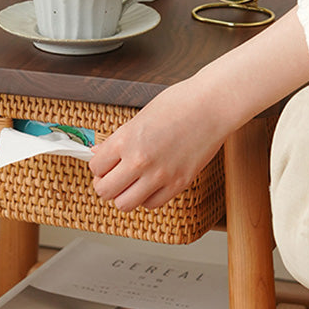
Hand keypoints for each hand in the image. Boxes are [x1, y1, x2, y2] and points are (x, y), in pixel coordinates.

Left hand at [89, 7, 308, 213]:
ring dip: (123, 196)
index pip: (95, 167)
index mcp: (126, 140)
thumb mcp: (140, 117)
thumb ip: (118, 139)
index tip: (103, 165)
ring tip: (130, 185)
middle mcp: (140, 161)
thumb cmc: (180, 103)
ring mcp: (160, 175)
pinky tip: (150, 186)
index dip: (97, 167)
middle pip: (105, 191)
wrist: (213, 105)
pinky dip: (146, 198)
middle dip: (105, 185)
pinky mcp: (179, 184)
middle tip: (112, 178)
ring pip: (124, 204)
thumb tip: (99, 152)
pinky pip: (151, 204)